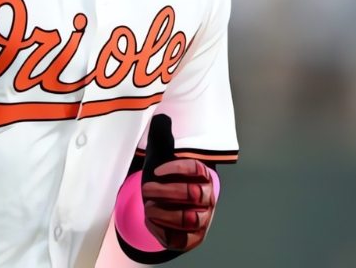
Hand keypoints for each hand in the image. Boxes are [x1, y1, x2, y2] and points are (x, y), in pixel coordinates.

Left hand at [141, 115, 216, 251]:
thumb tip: (161, 117)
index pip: (197, 169)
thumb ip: (163, 138)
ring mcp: (202, 220)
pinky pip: (180, 238)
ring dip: (163, 212)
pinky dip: (162, 230)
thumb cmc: (165, 181)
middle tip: (146, 189)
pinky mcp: (192, 239)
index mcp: (205, 177)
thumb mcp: (162, 159)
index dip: (176, 169)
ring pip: (187, 217)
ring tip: (148, 206)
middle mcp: (208, 199)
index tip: (157, 171)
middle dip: (165, 192)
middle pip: (191, 194)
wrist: (166, 208)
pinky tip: (151, 220)